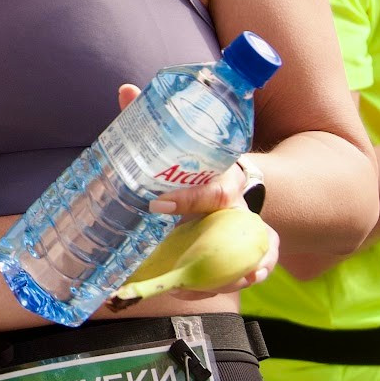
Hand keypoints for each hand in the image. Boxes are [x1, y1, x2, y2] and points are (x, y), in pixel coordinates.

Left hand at [113, 83, 277, 296]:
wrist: (238, 180)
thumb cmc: (201, 165)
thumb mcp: (183, 145)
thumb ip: (155, 121)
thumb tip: (126, 90)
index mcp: (228, 177)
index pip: (216, 191)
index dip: (187, 200)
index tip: (155, 204)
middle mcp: (243, 208)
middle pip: (240, 231)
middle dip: (216, 252)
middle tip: (181, 266)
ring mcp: (251, 232)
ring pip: (251, 257)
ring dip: (229, 275)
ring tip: (190, 287)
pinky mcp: (252, 252)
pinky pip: (252, 271)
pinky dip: (234, 282)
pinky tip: (204, 290)